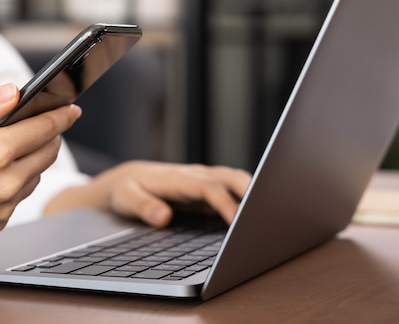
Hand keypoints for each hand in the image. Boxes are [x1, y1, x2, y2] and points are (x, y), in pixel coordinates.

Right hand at [0, 83, 80, 284]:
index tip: (71, 107)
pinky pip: (19, 197)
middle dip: (51, 134)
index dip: (60, 114)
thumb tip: (12, 91)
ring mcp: (1, 209)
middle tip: (45, 121)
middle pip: (48, 153)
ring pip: (36, 176)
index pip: (43, 128)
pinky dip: (18, 181)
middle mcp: (4, 184)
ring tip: (14, 145)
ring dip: (34, 158)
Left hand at [45, 161, 250, 227]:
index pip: (208, 188)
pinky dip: (249, 200)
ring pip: (236, 181)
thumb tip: (164, 218)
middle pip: (230, 177)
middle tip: (268, 213)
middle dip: (251, 191)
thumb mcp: (126, 199)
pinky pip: (233, 192)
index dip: (225, 203)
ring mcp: (204, 182)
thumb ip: (143, 207)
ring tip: (272, 216)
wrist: (130, 179)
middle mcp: (196, 176)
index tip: (237, 221)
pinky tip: (258, 219)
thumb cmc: (128, 190)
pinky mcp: (209, 191)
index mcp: (178, 179)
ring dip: (255, 193)